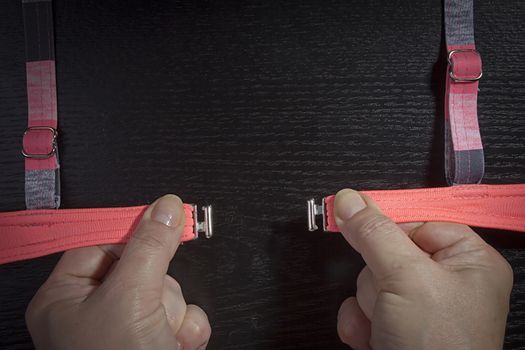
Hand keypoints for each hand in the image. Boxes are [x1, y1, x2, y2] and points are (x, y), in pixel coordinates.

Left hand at [26, 195, 210, 349]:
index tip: (162, 220)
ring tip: (166, 336)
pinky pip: (181, 316)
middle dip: (160, 289)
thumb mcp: (132, 297)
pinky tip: (179, 345)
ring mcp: (128, 329)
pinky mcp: (155, 343)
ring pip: (168, 292)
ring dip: (176, 313)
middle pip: (142, 268)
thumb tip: (167, 206)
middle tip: (153, 308)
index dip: (133, 235)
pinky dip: (188, 330)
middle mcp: (94, 312)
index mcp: (66, 297)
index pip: (102, 244)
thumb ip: (151, 246)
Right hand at [334, 189, 512, 349]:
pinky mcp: (397, 329)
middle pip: (388, 253)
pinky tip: (373, 339)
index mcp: (468, 261)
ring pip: (371, 281)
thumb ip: (374, 233)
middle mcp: (447, 283)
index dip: (390, 230)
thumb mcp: (405, 276)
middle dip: (379, 279)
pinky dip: (361, 323)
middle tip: (391, 300)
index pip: (418, 222)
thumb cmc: (436, 343)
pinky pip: (364, 307)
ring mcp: (420, 308)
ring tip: (386, 327)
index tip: (359, 226)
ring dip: (369, 305)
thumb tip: (348, 199)